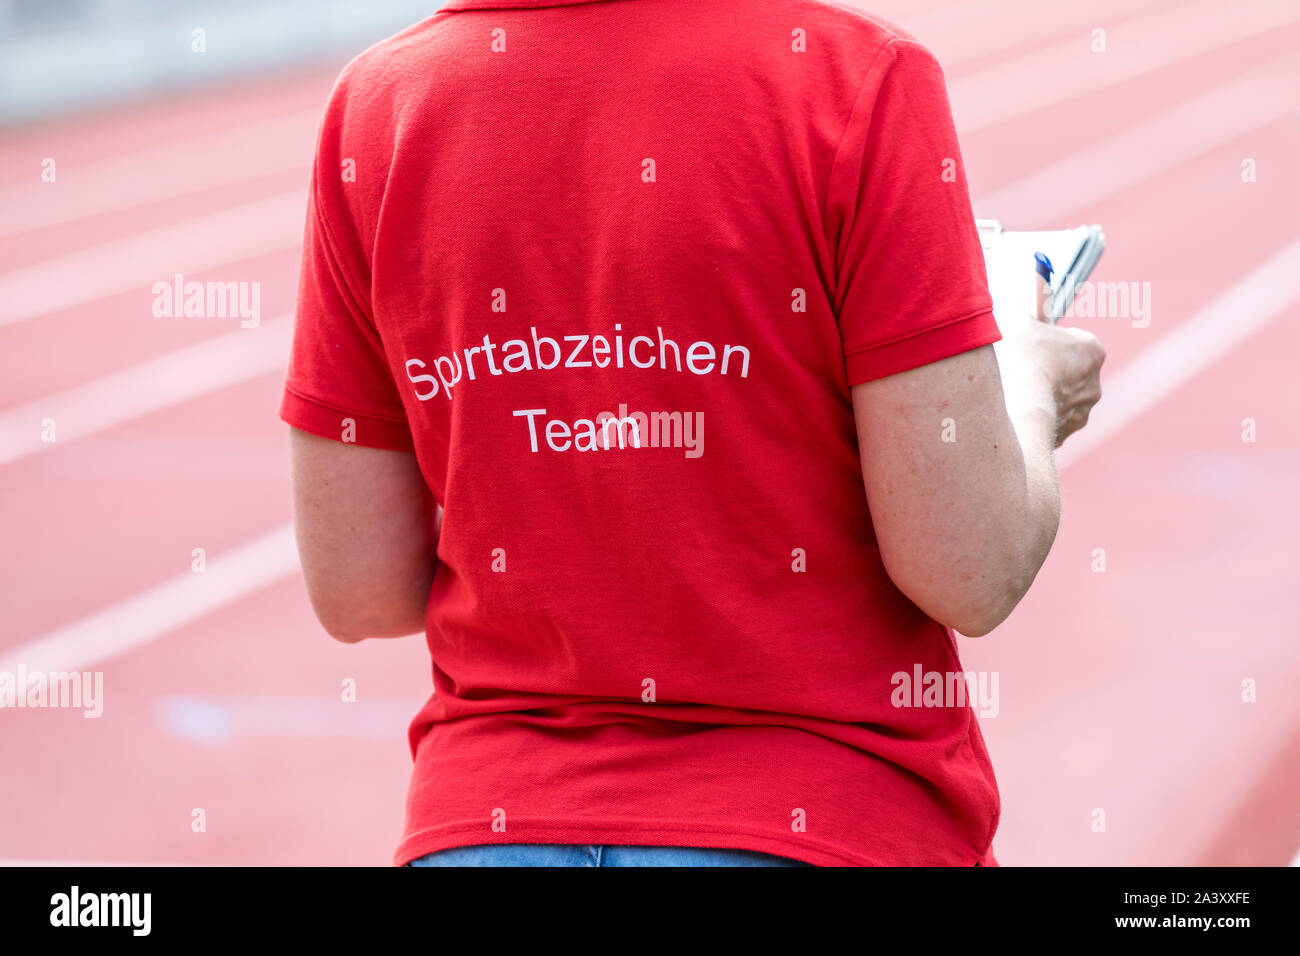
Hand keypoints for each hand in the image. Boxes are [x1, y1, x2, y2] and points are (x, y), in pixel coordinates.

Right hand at [994, 278, 1105, 446]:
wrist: (1017, 409)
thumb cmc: (1021, 360)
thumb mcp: (1019, 320)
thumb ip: (1026, 305)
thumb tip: (1029, 283)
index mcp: (1092, 351)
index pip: (1076, 341)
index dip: (1052, 341)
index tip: (1034, 343)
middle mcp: (1094, 384)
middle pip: (1070, 373)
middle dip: (1050, 371)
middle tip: (1021, 368)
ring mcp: (1080, 414)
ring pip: (1060, 400)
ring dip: (1042, 397)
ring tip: (1014, 394)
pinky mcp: (1063, 437)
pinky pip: (1048, 423)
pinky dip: (1034, 418)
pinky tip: (1015, 413)